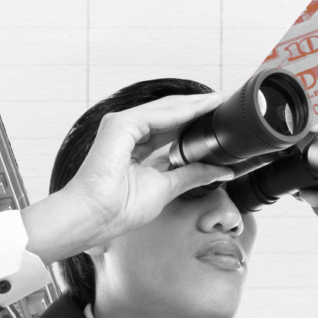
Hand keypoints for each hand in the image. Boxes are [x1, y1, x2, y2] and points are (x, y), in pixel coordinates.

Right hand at [22, 93, 234, 264]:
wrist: (94, 217)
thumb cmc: (119, 209)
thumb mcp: (166, 188)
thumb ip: (192, 175)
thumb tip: (222, 172)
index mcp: (134, 146)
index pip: (170, 127)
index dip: (194, 121)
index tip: (218, 118)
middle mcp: (127, 132)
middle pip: (169, 113)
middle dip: (197, 108)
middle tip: (224, 102)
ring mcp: (121, 125)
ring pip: (166, 109)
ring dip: (194, 104)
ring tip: (218, 100)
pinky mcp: (120, 125)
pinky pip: (158, 115)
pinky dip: (182, 111)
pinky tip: (203, 108)